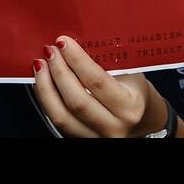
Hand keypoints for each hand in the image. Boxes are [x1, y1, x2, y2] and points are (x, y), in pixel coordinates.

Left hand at [32, 35, 171, 137]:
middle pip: (76, 100)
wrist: (142, 118)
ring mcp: (96, 137)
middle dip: (58, 72)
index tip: (64, 43)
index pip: (98, 82)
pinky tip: (44, 84)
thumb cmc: (135, 91)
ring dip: (46, 88)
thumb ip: (106, 63)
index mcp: (130, 106)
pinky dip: (47, 101)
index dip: (77, 61)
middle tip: (50, 51)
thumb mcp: (130, 74)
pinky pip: (58, 122)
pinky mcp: (81, 141)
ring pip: (61, 116)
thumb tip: (75, 43)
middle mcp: (114, 127)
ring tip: (41, 66)